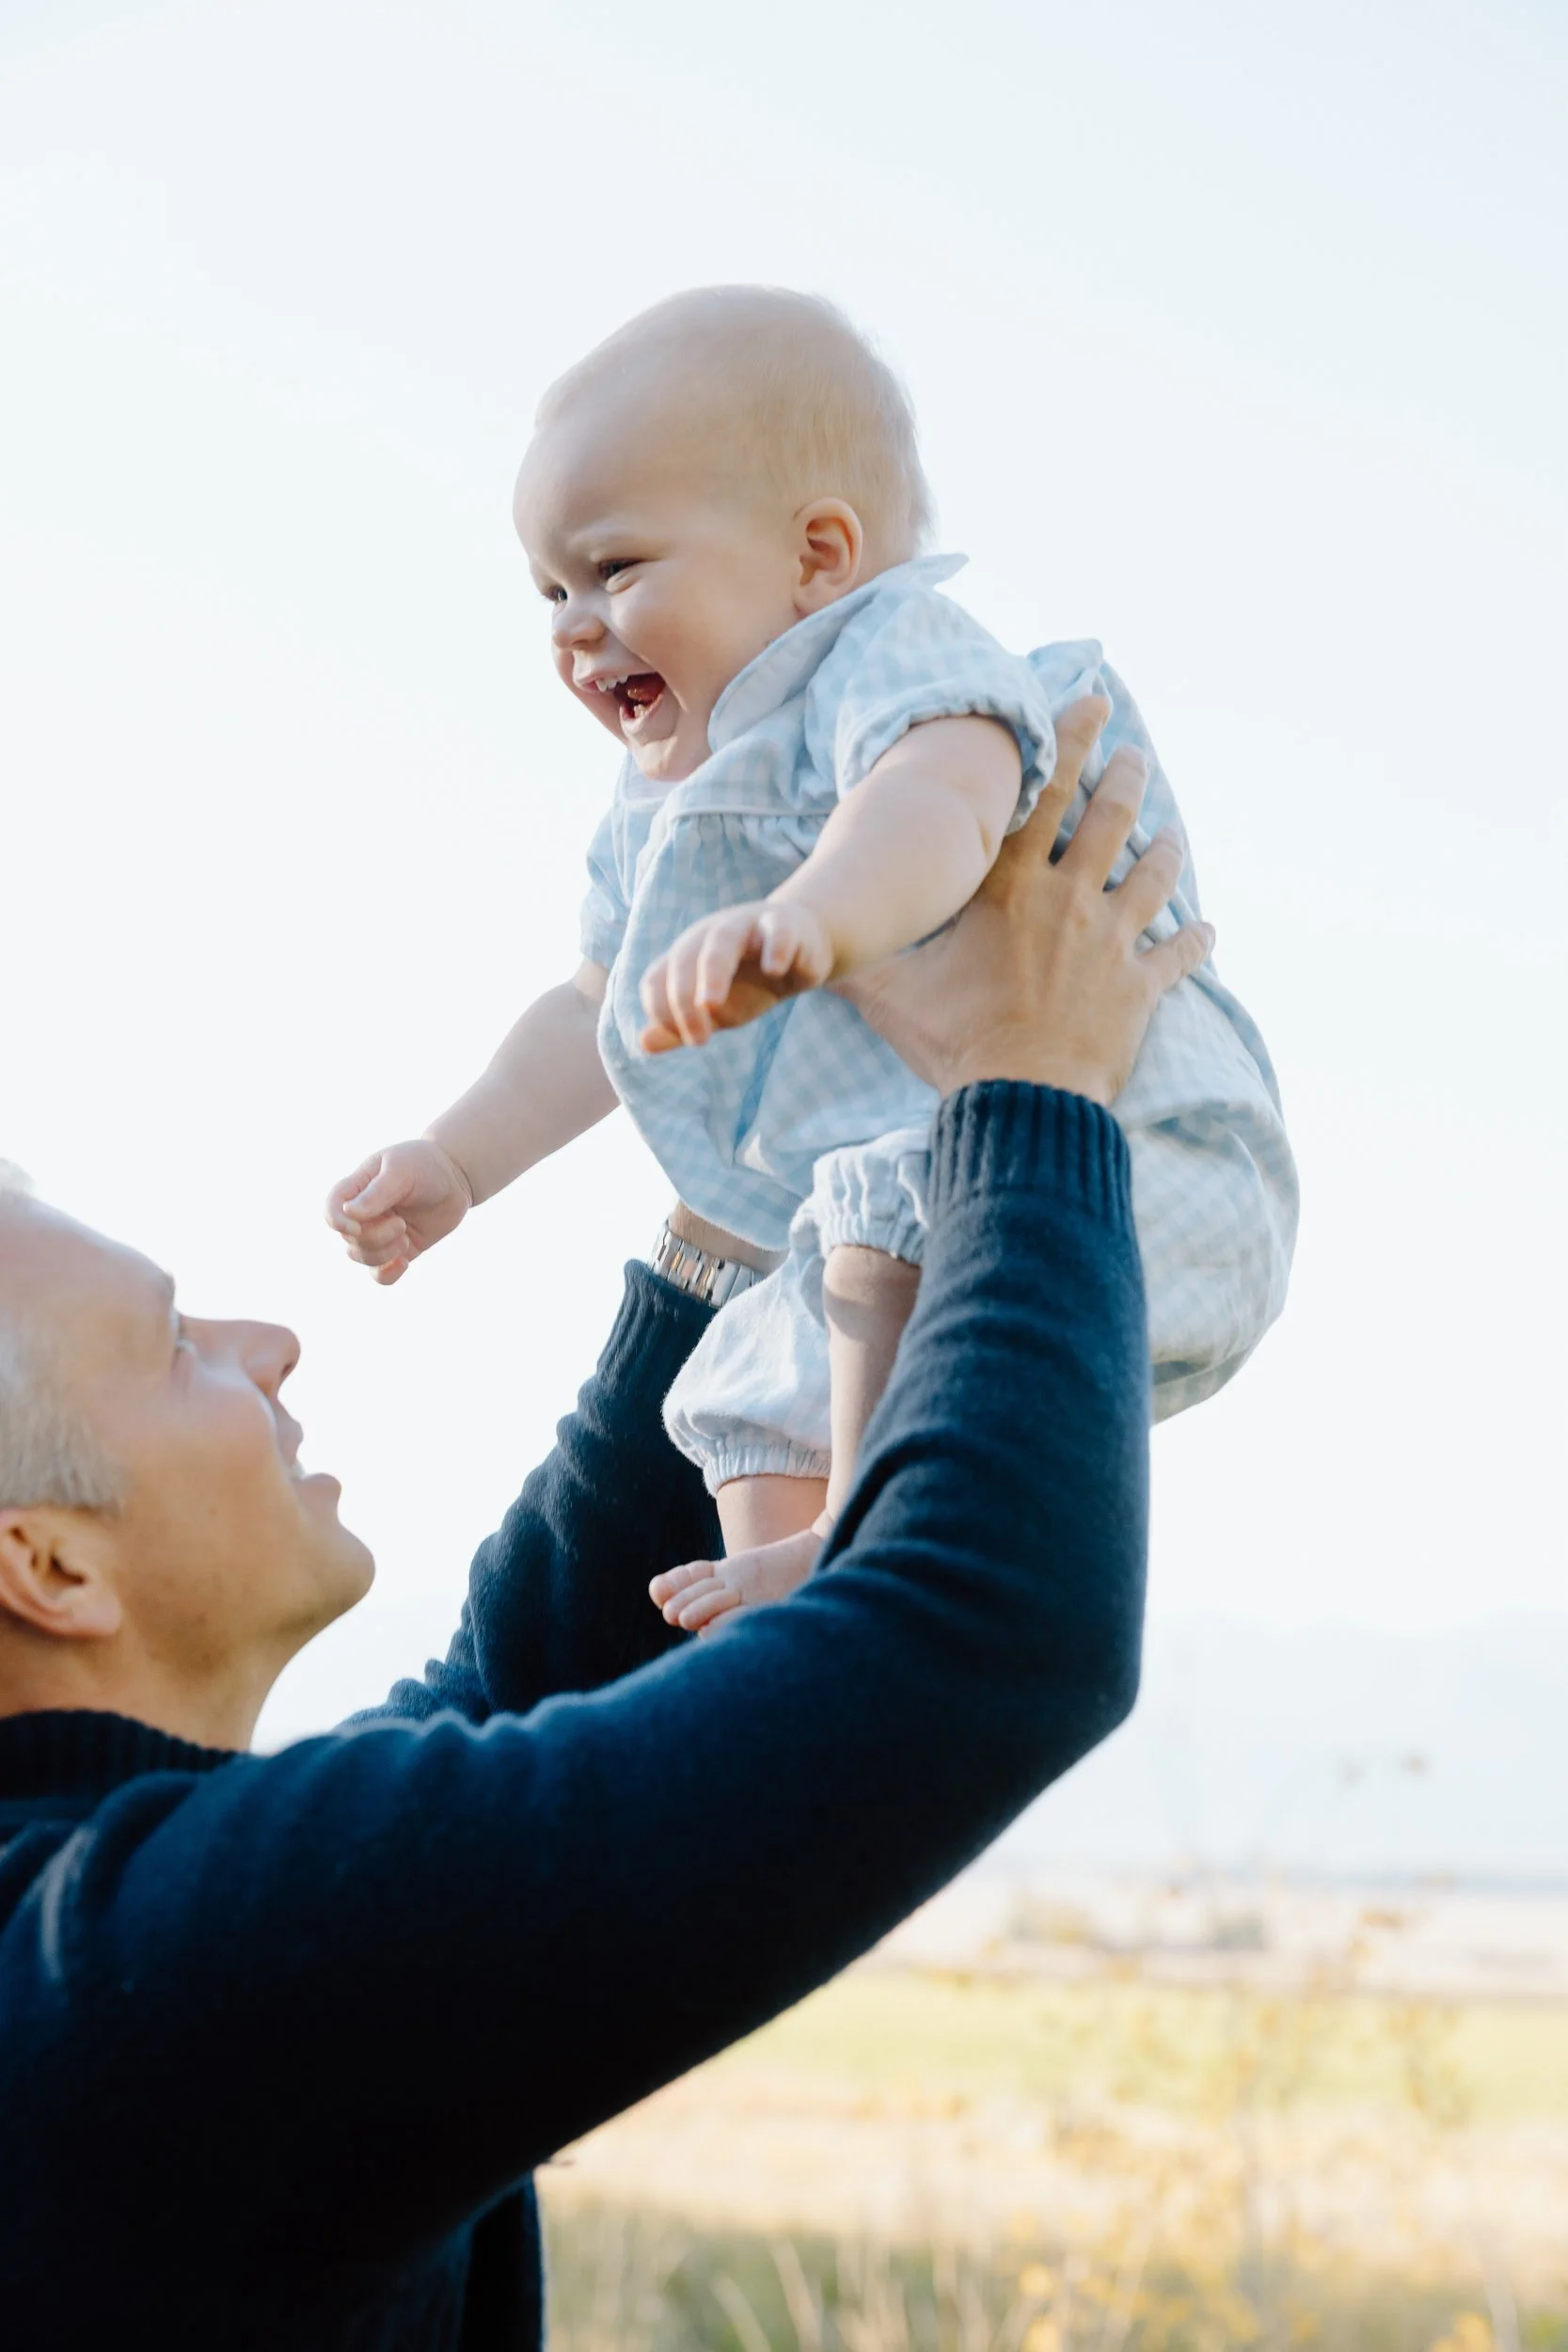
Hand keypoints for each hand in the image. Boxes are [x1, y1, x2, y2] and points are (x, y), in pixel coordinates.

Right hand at [324, 1139, 474, 1285]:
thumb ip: (377, 1193)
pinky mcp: (397, 1249)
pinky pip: (380, 1274)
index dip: (336, 1222)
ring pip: (361, 1257)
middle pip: (350, 1238)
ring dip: (383, 1253)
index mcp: (356, 1189)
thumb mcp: (401, 1170)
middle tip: (400, 1223)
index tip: (357, 1225)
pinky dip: (387, 1275)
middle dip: (374, 1237)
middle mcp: (362, 1213)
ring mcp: (378, 1233)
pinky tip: (403, 1263)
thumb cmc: (423, 1165)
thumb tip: (349, 1214)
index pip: (331, 1209)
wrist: (454, 1178)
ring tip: (405, 1236)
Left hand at [640, 900, 833, 1052]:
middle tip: (696, 1039)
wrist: (803, 949)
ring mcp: (747, 925)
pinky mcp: (786, 925)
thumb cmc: (752, 983)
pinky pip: (777, 931)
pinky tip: (774, 971)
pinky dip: (775, 948)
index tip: (689, 1040)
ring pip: (722, 940)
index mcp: (687, 954)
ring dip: (712, 971)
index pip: (657, 978)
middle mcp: (711, 935)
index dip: (662, 1010)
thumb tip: (644, 1043)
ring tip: (711, 1004)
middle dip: (682, 997)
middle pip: (685, 958)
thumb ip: (680, 1027)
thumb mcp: (715, 1010)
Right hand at [838, 699, 1213, 1104]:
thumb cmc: (955, 1041)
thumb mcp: (889, 994)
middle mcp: (1068, 900)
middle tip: (1135, 751)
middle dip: (1125, 775)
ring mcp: (1111, 942)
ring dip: (1166, 850)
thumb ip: (853, 957)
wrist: (1020, 1097)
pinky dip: (1194, 940)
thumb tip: (800, 939)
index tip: (1091, 703)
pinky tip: (1205, 930)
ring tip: (1173, 832)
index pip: (1042, 796)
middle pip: (1110, 819)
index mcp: (1010, 889)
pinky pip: (1177, 955)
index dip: (1068, 742)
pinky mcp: (1140, 987)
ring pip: (1153, 876)